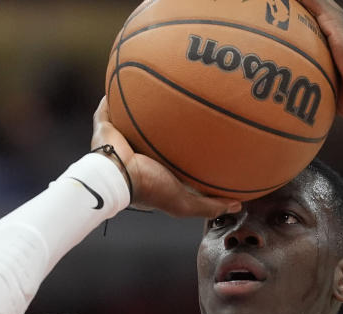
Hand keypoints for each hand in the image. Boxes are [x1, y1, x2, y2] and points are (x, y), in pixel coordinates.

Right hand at [91, 98, 241, 217]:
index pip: (170, 154)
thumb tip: (236, 204)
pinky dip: (112, 96)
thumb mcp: (185, 203)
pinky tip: (124, 79)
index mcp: (153, 168)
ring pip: (131, 118)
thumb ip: (209, 205)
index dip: (184, 146)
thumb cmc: (149, 189)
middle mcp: (136, 152)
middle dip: (165, 120)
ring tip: (158, 87)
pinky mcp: (105, 126)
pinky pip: (108, 107)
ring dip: (141, 105)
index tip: (203, 136)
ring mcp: (119, 138)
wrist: (118, 177)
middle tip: (186, 105)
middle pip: (152, 132)